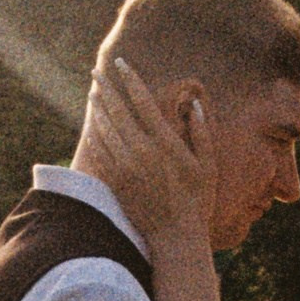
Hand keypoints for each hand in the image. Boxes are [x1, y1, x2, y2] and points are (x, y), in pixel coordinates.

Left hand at [87, 57, 215, 249]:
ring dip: (98, 108)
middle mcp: (141, 151)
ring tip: (93, 92)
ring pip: (105, 128)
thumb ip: (202, 132)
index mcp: (164, 143)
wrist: (175, 236)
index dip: (130, 79)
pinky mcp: (116, 181)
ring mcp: (125, 166)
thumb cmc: (198, 201)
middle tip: (96, 72)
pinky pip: (99, 152)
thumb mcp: (208, 165)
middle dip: (105, 88)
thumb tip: (195, 103)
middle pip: (118, 110)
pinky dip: (94, 134)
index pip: (143, 101)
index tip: (121, 63)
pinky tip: (92, 124)